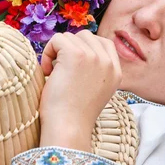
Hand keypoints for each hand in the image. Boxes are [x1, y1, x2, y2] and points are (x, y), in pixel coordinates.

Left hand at [39, 31, 121, 150]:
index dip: (84, 49)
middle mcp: (108, 62)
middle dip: (69, 49)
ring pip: (70, 37)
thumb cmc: (74, 116)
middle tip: (60, 71)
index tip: (72, 68)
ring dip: (57, 51)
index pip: (104, 43)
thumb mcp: (96, 92)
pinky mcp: (76, 54)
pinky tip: (47, 71)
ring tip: (53, 73)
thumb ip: (96, 72)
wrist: (68, 128)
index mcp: (116, 72)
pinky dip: (48, 52)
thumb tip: (78, 51)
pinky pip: (57, 39)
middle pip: (86, 37)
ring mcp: (94, 56)